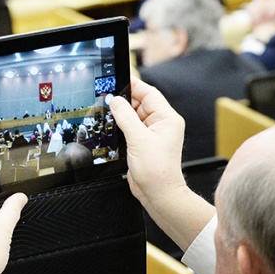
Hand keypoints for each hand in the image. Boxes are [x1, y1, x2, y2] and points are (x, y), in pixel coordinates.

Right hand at [109, 79, 214, 249]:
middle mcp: (162, 124)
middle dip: (124, 101)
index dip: (134, 85)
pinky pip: (130, 128)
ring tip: (107, 112)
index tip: (118, 78)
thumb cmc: (157, 170)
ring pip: (133, 116)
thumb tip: (115, 100)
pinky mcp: (143, 143)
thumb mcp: (138, 139)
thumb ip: (125, 117)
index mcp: (167, 118)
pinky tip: (111, 126)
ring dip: (121, 115)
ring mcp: (152, 134)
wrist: (158, 194)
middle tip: (107, 97)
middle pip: (140, 103)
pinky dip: (121, 126)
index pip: (149, 93)